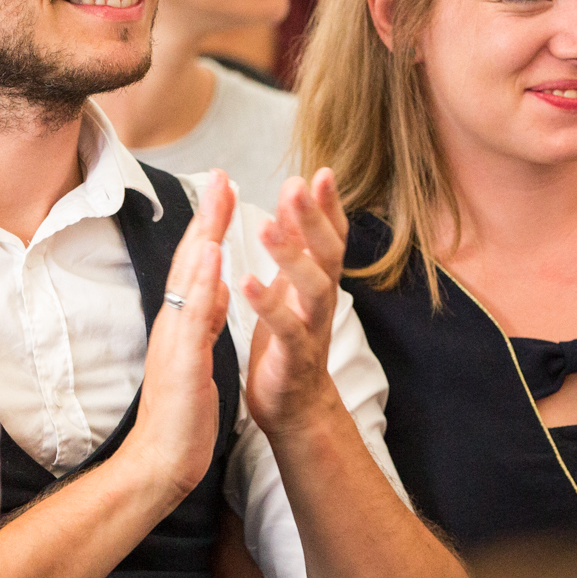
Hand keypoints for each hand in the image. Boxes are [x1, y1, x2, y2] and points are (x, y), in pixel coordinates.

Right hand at [123, 171, 232, 499]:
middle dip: (206, 215)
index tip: (223, 187)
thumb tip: (218, 284)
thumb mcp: (197, 356)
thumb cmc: (181, 414)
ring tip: (216, 198)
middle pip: (189, 259)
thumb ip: (204, 319)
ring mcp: (174, 340)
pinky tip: (212, 259)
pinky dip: (202, 285)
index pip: (196, 264)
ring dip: (202, 237)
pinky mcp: (181, 363)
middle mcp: (173, 322)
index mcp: (182, 320)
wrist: (161, 462)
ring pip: (189, 281)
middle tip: (220, 173)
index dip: (209, 224)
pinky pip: (193, 318)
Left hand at [243, 168, 349, 437]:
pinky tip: (246, 280)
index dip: (328, 205)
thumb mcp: (294, 284)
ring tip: (265, 225)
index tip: (319, 172)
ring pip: (314, 287)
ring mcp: (311, 328)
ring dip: (291, 254)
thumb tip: (296, 195)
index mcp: (317, 279)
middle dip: (314, 218)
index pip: (330, 235)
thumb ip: (297, 243)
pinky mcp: (293, 356)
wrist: (295, 405)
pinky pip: (285, 327)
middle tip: (296, 187)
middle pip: (328, 253)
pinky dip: (267, 303)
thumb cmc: (289, 339)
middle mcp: (321, 300)